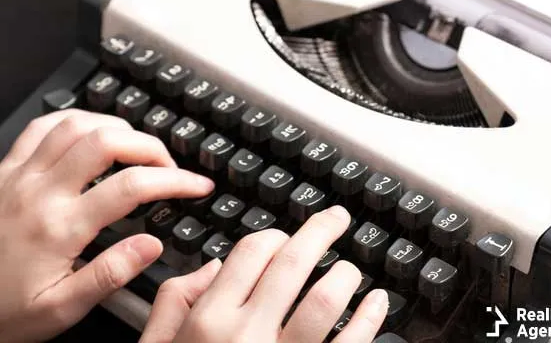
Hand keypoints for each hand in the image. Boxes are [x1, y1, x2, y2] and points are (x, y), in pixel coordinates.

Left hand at [0, 109, 213, 341]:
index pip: (132, 187)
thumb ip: (108, 275)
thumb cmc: (4, 310)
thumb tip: (150, 245)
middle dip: (151, 147)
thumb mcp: (60, 310)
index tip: (198, 186)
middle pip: (107, 142)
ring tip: (138, 147)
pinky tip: (91, 132)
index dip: (176, 181)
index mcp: (59, 227)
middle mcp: (40, 192)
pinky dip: (74, 120)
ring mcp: (19, 175)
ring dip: (117, 129)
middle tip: (170, 166)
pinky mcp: (5, 170)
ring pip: (76, 125)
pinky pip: (41, 127)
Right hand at [140, 206, 388, 342]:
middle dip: (320, 232)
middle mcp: (246, 335)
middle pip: (292, 264)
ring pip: (326, 301)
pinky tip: (377, 304)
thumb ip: (173, 301)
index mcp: (208, 320)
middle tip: (336, 219)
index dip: (273, 235)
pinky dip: (369, 319)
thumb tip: (212, 267)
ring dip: (345, 275)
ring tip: (350, 268)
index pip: (250, 252)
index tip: (284, 235)